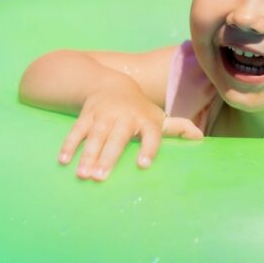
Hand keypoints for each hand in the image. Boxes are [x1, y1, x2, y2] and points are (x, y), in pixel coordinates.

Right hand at [58, 80, 202, 179]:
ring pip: (96, 136)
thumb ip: (177, 128)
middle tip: (101, 178)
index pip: (151, 134)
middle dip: (108, 157)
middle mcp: (125, 117)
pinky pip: (77, 130)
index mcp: (145, 120)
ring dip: (88, 155)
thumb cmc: (139, 109)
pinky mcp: (87, 115)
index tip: (143, 165)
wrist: (111, 84)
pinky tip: (64, 161)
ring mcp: (104, 115)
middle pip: (117, 139)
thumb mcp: (157, 116)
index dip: (148, 148)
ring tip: (83, 175)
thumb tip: (199, 138)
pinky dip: (69, 144)